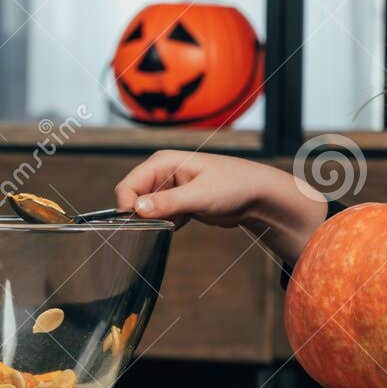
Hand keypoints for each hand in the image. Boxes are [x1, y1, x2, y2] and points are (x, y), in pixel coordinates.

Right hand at [114, 150, 269, 230]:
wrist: (258, 195)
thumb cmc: (234, 186)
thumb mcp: (200, 195)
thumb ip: (168, 202)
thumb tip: (137, 208)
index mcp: (163, 162)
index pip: (128, 185)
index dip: (128, 207)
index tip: (140, 225)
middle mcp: (163, 173)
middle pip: (133, 198)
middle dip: (142, 215)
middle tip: (162, 225)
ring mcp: (170, 188)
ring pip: (146, 210)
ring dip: (156, 221)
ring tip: (179, 221)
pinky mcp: (178, 203)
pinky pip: (160, 217)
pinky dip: (166, 224)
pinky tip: (185, 222)